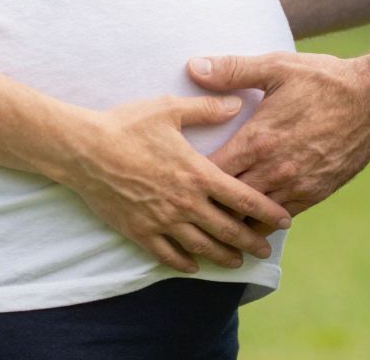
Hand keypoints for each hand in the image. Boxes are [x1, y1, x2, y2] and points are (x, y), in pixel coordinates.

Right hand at [58, 94, 293, 273]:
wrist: (84, 150)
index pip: (242, 197)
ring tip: (237, 261)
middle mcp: (185, 202)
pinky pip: (168, 255)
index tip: (285, 219)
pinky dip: (185, 263)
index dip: (267, 210)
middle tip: (267, 250)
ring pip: (202, 247)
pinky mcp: (140, 231)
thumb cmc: (127, 125)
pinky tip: (195, 265)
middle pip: (228, 229)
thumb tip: (236, 104)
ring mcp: (162, 220)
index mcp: (197, 172)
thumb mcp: (170, 109)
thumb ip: (207, 108)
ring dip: (223, 256)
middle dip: (251, 241)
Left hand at [192, 51, 369, 215]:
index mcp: (258, 140)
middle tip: (186, 207)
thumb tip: (193, 66)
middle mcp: (274, 170)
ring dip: (233, 219)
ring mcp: (295, 187)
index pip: (211, 172)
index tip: (177, 177)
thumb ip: (232, 70)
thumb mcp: (277, 66)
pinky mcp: (314, 195)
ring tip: (211, 223)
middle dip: (207, 205)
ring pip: (252, 217)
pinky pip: (279, 219)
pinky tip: (248, 221)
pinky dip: (261, 221)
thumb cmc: (324, 80)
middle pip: (227, 202)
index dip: (191, 178)